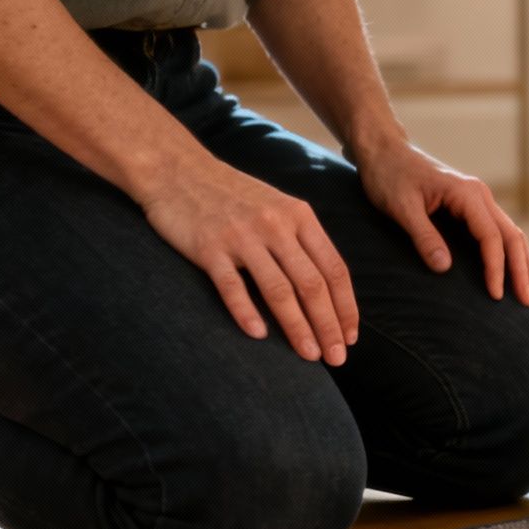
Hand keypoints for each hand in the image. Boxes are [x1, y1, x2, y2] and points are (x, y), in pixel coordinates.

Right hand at [138, 157, 357, 363]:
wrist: (177, 170)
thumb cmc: (233, 195)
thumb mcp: (278, 207)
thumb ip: (302, 240)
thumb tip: (327, 287)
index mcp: (300, 217)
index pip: (334, 269)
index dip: (345, 307)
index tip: (351, 337)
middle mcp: (276, 226)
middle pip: (312, 285)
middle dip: (328, 325)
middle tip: (337, 358)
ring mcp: (242, 237)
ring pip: (279, 290)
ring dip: (297, 327)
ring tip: (309, 355)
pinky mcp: (209, 247)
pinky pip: (232, 286)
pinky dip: (247, 313)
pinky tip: (259, 336)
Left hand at [354, 140, 528, 304]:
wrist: (385, 151)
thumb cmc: (389, 176)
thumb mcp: (401, 208)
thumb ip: (423, 236)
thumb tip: (445, 268)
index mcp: (467, 194)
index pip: (491, 237)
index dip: (496, 267)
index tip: (496, 295)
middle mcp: (480, 195)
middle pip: (512, 236)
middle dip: (522, 270)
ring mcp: (479, 200)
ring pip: (511, 234)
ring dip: (523, 264)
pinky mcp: (471, 207)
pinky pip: (498, 232)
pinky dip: (510, 254)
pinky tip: (516, 271)